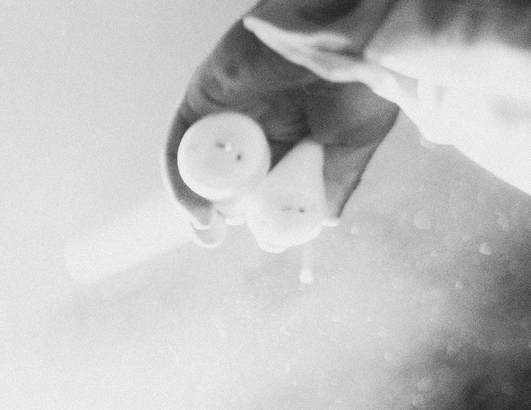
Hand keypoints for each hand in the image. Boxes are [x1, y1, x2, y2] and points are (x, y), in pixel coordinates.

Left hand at [166, 7, 398, 244]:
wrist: (352, 35)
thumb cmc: (362, 78)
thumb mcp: (354, 141)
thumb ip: (334, 182)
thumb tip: (320, 222)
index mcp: (292, 134)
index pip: (260, 181)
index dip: (255, 214)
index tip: (262, 239)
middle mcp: (257, 123)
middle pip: (225, 175)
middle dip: (218, 211)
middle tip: (214, 238)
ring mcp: (229, 110)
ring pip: (201, 163)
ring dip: (196, 200)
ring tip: (207, 228)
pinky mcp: (205, 95)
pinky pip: (182, 142)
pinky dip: (182, 176)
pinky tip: (196, 205)